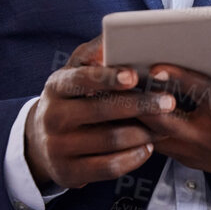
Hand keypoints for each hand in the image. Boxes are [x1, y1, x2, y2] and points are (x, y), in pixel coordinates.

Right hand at [25, 36, 176, 189]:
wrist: (41, 144)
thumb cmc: (70, 100)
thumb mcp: (74, 74)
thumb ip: (94, 54)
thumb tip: (112, 36)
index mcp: (56, 87)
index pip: (82, 80)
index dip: (108, 78)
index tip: (134, 75)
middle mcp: (53, 117)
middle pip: (102, 110)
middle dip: (140, 105)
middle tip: (169, 101)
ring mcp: (59, 147)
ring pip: (111, 140)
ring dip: (144, 132)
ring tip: (165, 125)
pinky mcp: (69, 173)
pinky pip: (109, 167)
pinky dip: (134, 157)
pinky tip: (147, 147)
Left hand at [136, 57, 210, 204]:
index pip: (200, 96)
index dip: (178, 79)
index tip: (157, 65)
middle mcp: (209, 139)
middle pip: (162, 119)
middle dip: (141, 99)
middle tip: (122, 73)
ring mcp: (197, 152)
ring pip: (154, 135)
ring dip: (137, 114)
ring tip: (117, 87)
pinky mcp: (193, 158)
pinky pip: (159, 144)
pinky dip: (143, 128)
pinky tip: (131, 108)